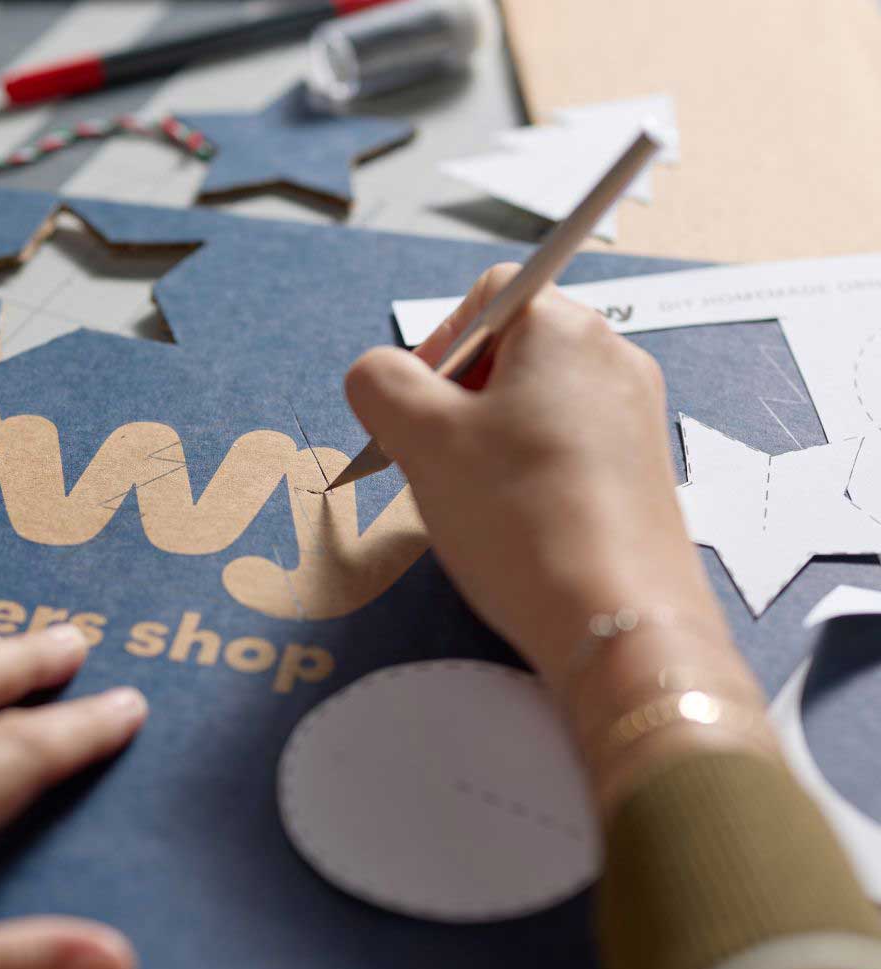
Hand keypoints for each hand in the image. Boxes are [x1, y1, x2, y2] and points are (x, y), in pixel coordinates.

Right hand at [347, 268, 726, 694]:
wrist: (617, 620)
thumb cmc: (520, 516)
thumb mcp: (423, 439)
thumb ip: (381, 383)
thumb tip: (378, 374)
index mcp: (565, 328)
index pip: (487, 298)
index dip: (438, 346)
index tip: (417, 411)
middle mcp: (613, 357)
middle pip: (512, 352)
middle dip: (459, 399)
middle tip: (435, 459)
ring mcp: (636, 415)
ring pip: (536, 404)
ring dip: (488, 440)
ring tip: (474, 498)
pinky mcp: (643, 470)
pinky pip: (567, 446)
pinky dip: (528, 470)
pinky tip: (516, 521)